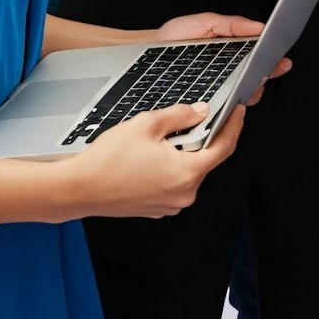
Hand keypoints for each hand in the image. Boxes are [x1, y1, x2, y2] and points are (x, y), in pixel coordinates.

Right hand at [76, 101, 245, 217]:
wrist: (80, 188)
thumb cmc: (109, 160)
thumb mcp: (148, 124)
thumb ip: (181, 115)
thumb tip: (202, 111)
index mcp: (186, 173)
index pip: (223, 147)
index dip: (234, 125)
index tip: (238, 111)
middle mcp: (183, 194)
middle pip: (205, 159)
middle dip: (200, 137)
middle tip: (187, 118)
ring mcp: (170, 204)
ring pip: (188, 170)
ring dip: (183, 152)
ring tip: (159, 139)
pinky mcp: (158, 208)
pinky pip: (174, 182)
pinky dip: (171, 167)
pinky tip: (151, 156)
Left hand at [150, 11, 291, 100]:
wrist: (145, 55)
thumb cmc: (171, 40)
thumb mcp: (203, 24)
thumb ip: (231, 24)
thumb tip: (260, 27)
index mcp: (228, 54)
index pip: (257, 60)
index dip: (271, 61)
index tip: (280, 60)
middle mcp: (226, 75)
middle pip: (256, 80)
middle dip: (265, 76)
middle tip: (268, 70)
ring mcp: (216, 92)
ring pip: (244, 97)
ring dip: (252, 90)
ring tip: (253, 80)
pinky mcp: (204, 107)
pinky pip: (224, 110)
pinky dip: (233, 106)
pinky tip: (235, 98)